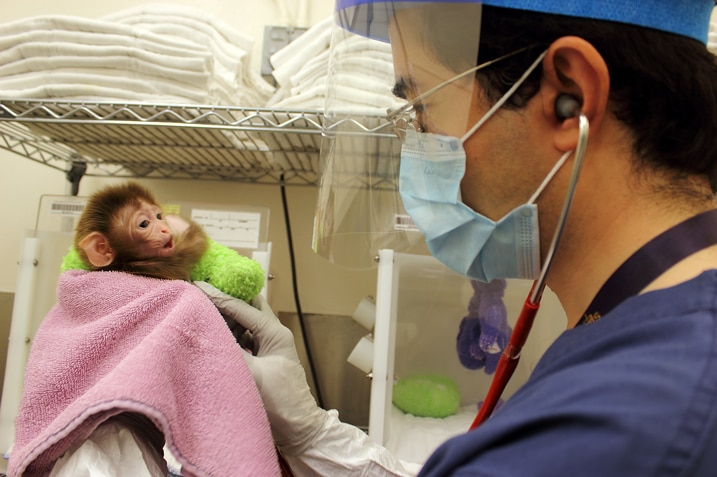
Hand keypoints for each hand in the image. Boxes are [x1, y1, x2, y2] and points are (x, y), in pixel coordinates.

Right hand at [194, 282, 327, 453]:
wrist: (298, 429)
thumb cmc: (282, 403)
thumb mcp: (253, 376)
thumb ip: (230, 352)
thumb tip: (206, 332)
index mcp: (275, 333)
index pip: (243, 307)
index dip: (219, 296)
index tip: (196, 285)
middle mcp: (272, 334)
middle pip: (246, 306)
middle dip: (225, 297)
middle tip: (199, 290)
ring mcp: (266, 346)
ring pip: (242, 321)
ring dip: (224, 315)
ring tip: (200, 309)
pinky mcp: (259, 358)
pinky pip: (240, 338)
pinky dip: (226, 333)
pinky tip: (210, 332)